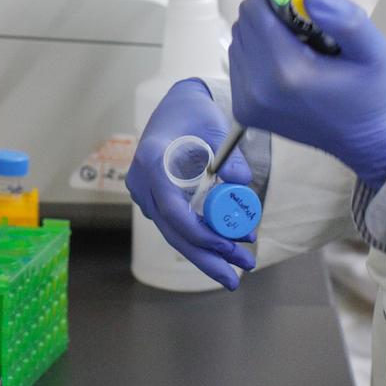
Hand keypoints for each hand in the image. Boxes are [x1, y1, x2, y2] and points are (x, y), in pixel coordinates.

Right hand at [126, 78, 256, 288]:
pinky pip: (177, 226)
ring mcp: (146, 194)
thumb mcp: (214, 126)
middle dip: (207, 258)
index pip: (172, 210)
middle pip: (173, 232)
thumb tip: (242, 180)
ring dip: (207, 253)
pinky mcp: (156, 200)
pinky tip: (226, 250)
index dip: (199, 233)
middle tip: (236, 278)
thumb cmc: (194, 113)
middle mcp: (143, 182)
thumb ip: (228, 155)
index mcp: (153, 161)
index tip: (227, 245)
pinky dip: (201, 238)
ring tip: (240, 266)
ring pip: (175, 233)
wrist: (176, 106)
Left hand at [228, 0, 385, 190]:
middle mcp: (258, 89)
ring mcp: (247, 103)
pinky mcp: (245, 111)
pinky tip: (290, 67)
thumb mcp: (375, 51)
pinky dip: (261, 56)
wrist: (371, 143)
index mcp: (286, 72)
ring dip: (266, 36)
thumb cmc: (376, 97)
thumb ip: (344, 18)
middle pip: (245, 23)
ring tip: (303, 51)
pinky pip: (240, 63)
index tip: (306, 8)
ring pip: (240, 41)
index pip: (255, 10)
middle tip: (309, 31)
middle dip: (273, 16)